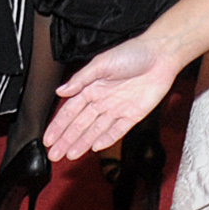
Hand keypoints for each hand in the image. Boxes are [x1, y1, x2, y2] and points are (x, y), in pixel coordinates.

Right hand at [44, 38, 177, 162]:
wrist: (160, 56)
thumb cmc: (132, 53)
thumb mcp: (101, 63)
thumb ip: (81, 79)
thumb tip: (60, 91)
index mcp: (91, 88)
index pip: (70, 112)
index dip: (58, 126)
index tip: (48, 139)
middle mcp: (102, 100)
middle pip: (80, 125)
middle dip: (66, 140)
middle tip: (54, 155)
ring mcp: (117, 109)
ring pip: (95, 131)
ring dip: (82, 143)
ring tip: (69, 155)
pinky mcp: (133, 115)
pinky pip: (117, 131)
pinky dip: (106, 139)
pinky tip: (94, 148)